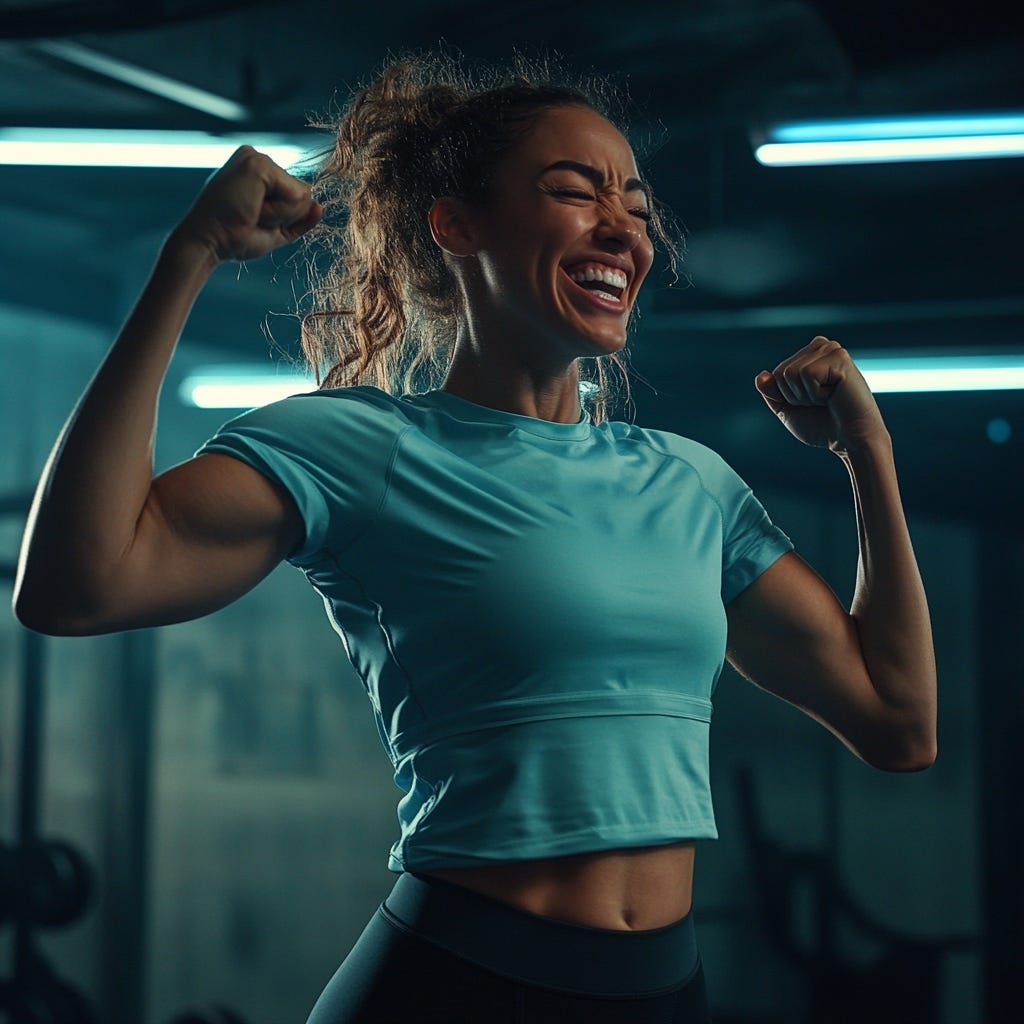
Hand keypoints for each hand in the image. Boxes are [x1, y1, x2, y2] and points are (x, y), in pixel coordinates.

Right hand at [171, 145, 322, 263]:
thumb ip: (300, 219)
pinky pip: (296, 196)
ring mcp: (257, 158)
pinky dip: (279, 212)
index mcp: (259, 172)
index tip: (251, 219)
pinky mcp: (259, 164)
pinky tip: (252, 208)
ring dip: (281, 215)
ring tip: (250, 213)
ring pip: (303, 196)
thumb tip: (320, 206)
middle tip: (250, 217)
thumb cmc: (235, 237)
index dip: (284, 218)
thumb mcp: (275, 230)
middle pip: (304, 194)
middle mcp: (257, 158)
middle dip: (285, 216)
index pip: (298, 196)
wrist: (209, 242)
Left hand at [755, 336, 887, 453]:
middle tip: (821, 403)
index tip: (811, 403)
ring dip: (806, 395)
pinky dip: (816, 392)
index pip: (776, 373)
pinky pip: (807, 373)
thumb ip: (771, 392)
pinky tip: (835, 394)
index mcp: (809, 355)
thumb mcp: (787, 408)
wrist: (849, 441)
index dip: (787, 396)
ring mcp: (832, 350)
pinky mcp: (840, 357)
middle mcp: (821, 347)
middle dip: (795, 395)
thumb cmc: (822, 425)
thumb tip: (761, 376)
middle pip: (781, 371)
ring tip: (828, 398)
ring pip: (791, 372)